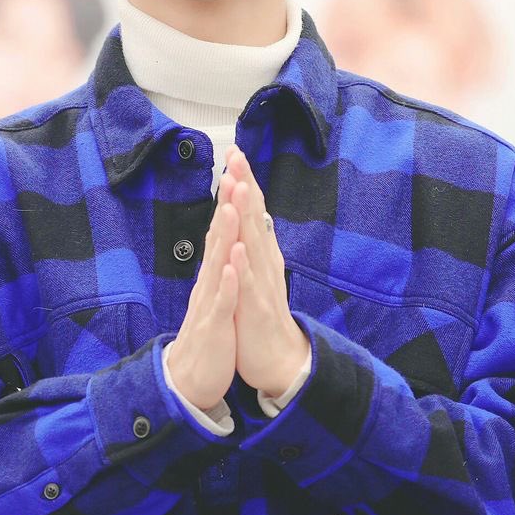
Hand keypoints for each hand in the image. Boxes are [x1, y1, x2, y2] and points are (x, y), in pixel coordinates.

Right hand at [165, 171, 240, 410]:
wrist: (189, 381)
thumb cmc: (208, 336)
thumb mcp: (216, 296)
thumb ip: (220, 267)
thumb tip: (227, 239)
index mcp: (213, 275)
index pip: (221, 232)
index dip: (228, 202)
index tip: (236, 171)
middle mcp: (208, 282)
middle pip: (217, 239)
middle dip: (225, 206)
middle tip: (231, 173)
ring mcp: (210, 302)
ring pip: (218, 264)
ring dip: (224, 237)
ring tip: (230, 208)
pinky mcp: (214, 325)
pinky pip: (222, 302)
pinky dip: (228, 282)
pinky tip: (233, 264)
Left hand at [221, 145, 310, 396]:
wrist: (279, 360)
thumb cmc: (262, 315)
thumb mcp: (257, 274)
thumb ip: (255, 245)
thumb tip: (251, 216)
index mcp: (262, 254)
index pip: (253, 212)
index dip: (245, 182)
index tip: (235, 154)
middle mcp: (265, 262)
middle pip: (255, 218)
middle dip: (246, 186)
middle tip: (238, 156)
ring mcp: (263, 284)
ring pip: (254, 244)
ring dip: (247, 216)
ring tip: (240, 188)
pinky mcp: (257, 308)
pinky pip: (249, 284)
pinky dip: (244, 265)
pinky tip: (239, 247)